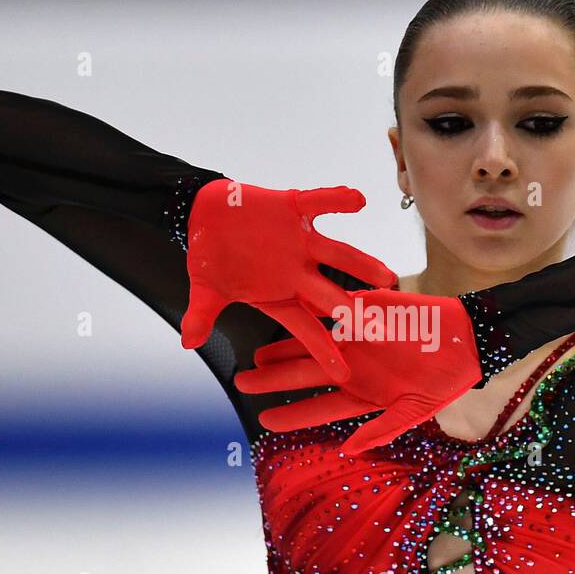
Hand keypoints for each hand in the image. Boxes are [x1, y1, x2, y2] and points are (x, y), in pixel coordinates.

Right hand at [179, 179, 396, 383]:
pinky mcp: (294, 209)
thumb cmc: (212, 258)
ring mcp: (301, 242)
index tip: (345, 374)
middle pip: (332, 297)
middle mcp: (298, 272)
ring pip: (338, 255)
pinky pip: (319, 204)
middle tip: (382, 331)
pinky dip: (335, 200)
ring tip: (386, 276)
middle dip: (355, 314)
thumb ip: (201, 315)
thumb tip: (187, 343)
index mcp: (281, 296)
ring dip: (361, 265)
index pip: (306, 330)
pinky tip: (358, 200)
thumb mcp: (205, 291)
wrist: (206, 216)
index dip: (324, 351)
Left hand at [233, 288, 482, 454]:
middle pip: (304, 374)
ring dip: (283, 347)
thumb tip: (349, 451)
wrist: (467, 338)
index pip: (318, 407)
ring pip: (310, 342)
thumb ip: (381, 429)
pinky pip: (331, 308)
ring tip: (255, 354)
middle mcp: (351, 367)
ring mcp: (355, 338)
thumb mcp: (415, 410)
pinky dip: (309, 307)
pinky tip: (285, 306)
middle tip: (243, 382)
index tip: (264, 421)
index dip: (291, 414)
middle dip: (273, 380)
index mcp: (362, 393)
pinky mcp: (364, 311)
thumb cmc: (446, 379)